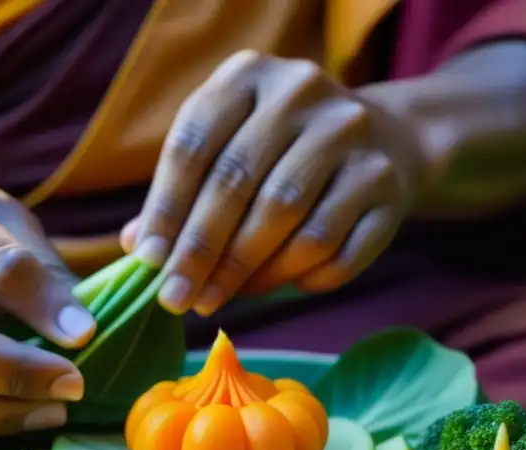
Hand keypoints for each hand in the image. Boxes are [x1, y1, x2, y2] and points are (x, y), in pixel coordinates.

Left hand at [123, 50, 419, 315]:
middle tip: (178, 298)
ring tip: (217, 298)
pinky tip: (273, 287)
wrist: (385, 141)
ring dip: (245, 271)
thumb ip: (183, 192)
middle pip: (237, 182)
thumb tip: (138, 248)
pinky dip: (297, 278)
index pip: (194, 144)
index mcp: (249, 75)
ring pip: (287, 219)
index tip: (149, 262)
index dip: (167, 209)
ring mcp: (353, 135)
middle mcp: (303, 92)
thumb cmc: (280, 153)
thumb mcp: (227, 149)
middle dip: (200, 251)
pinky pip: (334, 249)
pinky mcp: (387, 183)